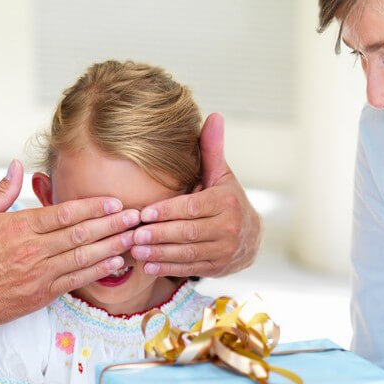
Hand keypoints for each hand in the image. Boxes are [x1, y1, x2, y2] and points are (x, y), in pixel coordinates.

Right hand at [0, 160, 139, 329]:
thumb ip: (3, 190)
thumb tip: (18, 165)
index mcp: (19, 227)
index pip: (64, 213)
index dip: (93, 207)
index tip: (114, 201)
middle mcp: (33, 250)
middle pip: (81, 234)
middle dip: (112, 224)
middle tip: (136, 216)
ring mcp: (39, 274)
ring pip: (83, 258)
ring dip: (112, 247)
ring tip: (133, 238)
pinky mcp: (42, 294)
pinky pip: (76, 280)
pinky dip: (98, 272)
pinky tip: (116, 263)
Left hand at [130, 113, 262, 277]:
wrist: (251, 236)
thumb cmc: (226, 198)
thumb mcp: (221, 174)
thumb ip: (211, 149)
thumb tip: (214, 116)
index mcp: (226, 201)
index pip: (193, 207)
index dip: (168, 211)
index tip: (144, 213)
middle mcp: (229, 227)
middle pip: (188, 232)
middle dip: (159, 235)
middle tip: (133, 235)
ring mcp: (225, 250)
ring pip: (188, 253)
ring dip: (160, 253)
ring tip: (135, 251)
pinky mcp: (219, 267)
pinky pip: (190, 268)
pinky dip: (168, 268)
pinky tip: (148, 265)